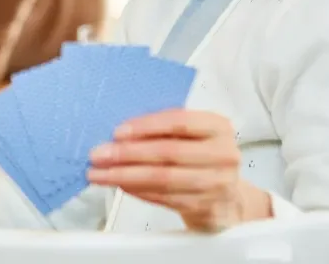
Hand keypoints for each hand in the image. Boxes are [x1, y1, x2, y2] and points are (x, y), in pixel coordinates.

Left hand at [87, 109, 271, 230]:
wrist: (228, 199)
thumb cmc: (203, 159)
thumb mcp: (194, 136)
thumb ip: (166, 130)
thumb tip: (121, 132)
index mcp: (218, 126)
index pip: (179, 121)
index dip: (146, 126)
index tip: (118, 132)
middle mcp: (222, 153)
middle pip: (168, 152)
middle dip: (128, 154)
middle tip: (100, 155)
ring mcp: (216, 183)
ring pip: (163, 178)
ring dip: (126, 176)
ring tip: (102, 173)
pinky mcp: (204, 207)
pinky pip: (164, 198)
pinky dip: (138, 192)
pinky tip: (122, 185)